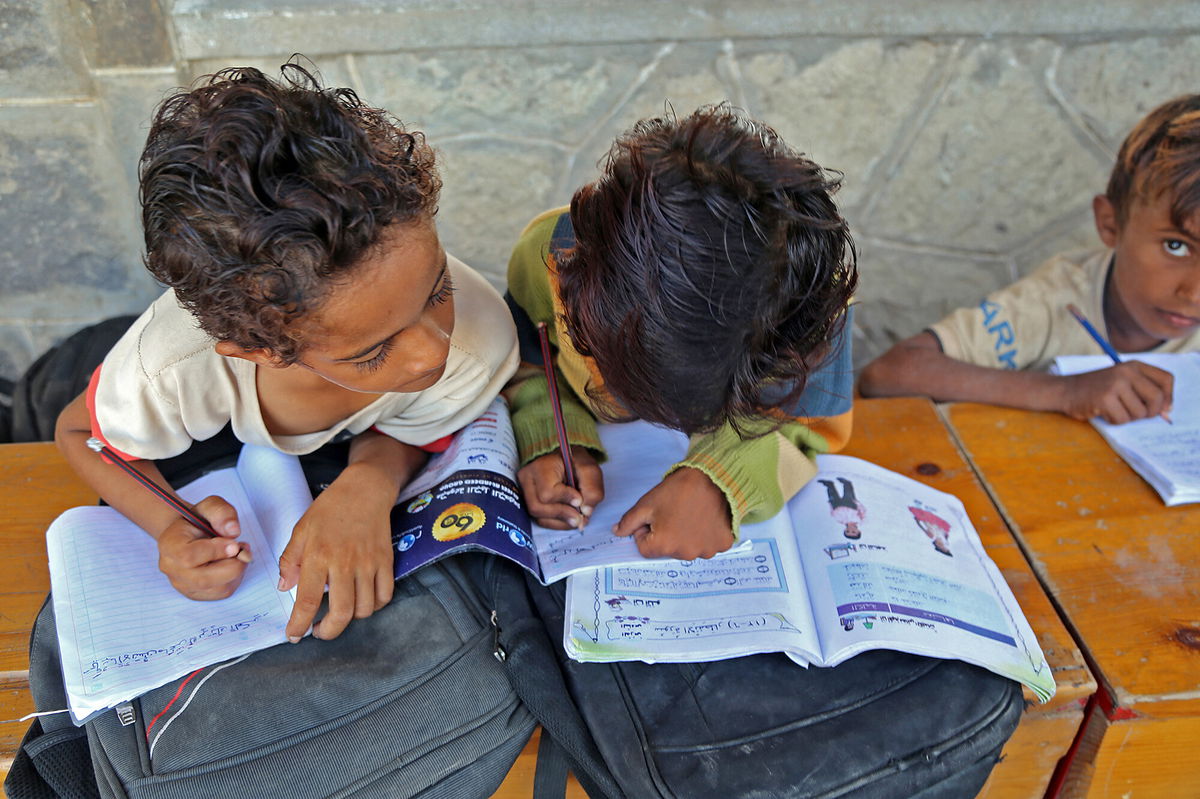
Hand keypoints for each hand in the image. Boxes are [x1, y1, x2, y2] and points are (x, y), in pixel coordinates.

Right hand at [156, 495, 249, 600]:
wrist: (189, 534)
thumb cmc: (199, 520)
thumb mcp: (210, 506)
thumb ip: (221, 512)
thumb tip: (233, 531)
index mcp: (169, 544)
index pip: (188, 556)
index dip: (216, 551)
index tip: (235, 543)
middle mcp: (171, 568)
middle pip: (204, 579)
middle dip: (233, 564)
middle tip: (241, 548)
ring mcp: (182, 584)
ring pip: (218, 588)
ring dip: (237, 571)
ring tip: (237, 553)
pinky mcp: (196, 594)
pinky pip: (222, 592)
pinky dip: (235, 578)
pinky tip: (231, 563)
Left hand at [277, 463, 395, 641]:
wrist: (365, 490)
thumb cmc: (330, 509)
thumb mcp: (301, 530)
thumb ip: (290, 560)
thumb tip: (285, 587)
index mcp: (319, 556)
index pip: (308, 601)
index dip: (300, 624)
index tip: (294, 635)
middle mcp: (345, 563)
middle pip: (341, 613)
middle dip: (328, 631)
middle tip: (319, 631)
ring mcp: (369, 564)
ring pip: (364, 608)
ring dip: (350, 619)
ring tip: (339, 612)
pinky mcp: (386, 562)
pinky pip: (384, 596)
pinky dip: (373, 606)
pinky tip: (361, 601)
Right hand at [517, 446, 603, 529]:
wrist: (563, 459)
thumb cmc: (575, 462)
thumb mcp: (589, 469)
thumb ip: (592, 489)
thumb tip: (586, 512)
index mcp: (540, 466)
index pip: (547, 492)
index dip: (565, 500)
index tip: (579, 499)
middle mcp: (527, 480)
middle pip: (538, 508)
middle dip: (562, 515)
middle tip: (581, 516)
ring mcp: (525, 492)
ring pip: (539, 517)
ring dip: (561, 521)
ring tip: (577, 517)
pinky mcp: (528, 502)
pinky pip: (540, 520)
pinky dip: (558, 523)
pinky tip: (569, 517)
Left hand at [613, 467, 732, 559]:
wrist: (713, 476)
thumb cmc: (678, 489)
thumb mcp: (647, 504)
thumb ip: (629, 521)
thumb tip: (617, 532)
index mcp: (664, 545)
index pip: (645, 547)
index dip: (646, 531)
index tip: (656, 516)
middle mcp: (686, 554)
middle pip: (667, 550)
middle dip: (666, 535)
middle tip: (675, 513)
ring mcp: (706, 551)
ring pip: (688, 548)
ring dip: (687, 537)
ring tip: (692, 514)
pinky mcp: (722, 544)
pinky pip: (708, 545)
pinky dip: (706, 535)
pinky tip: (707, 518)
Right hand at [1058, 361, 1173, 423]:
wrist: (1066, 390)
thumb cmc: (1097, 389)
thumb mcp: (1123, 381)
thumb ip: (1145, 392)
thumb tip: (1167, 412)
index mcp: (1134, 365)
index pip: (1166, 379)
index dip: (1168, 397)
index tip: (1162, 408)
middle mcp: (1126, 372)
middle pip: (1156, 398)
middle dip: (1150, 412)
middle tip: (1137, 414)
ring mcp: (1115, 385)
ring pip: (1139, 413)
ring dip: (1129, 417)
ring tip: (1115, 410)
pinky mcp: (1104, 399)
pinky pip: (1122, 419)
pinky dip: (1115, 421)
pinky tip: (1105, 413)